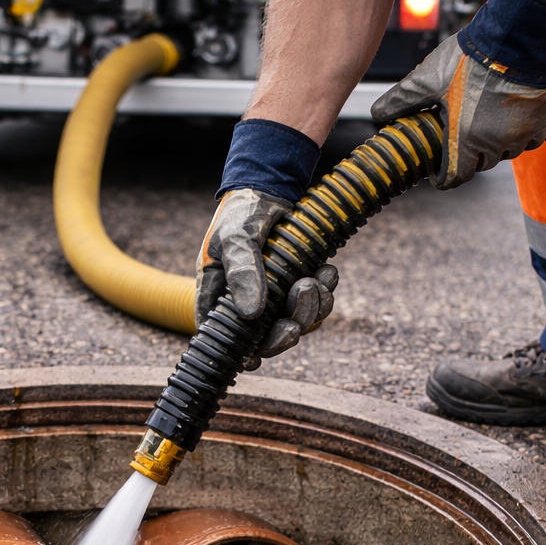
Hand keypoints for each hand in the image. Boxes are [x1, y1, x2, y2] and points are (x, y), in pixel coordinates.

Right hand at [195, 189, 338, 366]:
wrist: (272, 185)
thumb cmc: (243, 211)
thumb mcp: (237, 237)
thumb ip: (242, 272)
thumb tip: (252, 314)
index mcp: (218, 295)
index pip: (223, 336)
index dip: (240, 354)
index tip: (256, 359)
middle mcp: (245, 300)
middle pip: (264, 339)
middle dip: (284, 334)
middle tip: (295, 324)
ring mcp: (274, 294)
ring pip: (295, 321)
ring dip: (310, 309)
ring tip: (315, 281)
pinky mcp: (297, 283)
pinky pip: (315, 303)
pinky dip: (324, 292)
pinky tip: (327, 271)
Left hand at [370, 31, 545, 189]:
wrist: (517, 38)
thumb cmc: (471, 59)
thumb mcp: (427, 79)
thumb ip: (402, 99)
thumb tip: (377, 113)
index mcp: (465, 139)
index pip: (454, 177)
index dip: (442, 178)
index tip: (437, 173)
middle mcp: (495, 144)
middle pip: (480, 165)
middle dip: (466, 158)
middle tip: (457, 141)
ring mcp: (520, 134)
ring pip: (505, 154)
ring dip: (493, 148)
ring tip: (482, 128)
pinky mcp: (542, 120)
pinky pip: (531, 141)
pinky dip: (519, 138)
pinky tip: (509, 123)